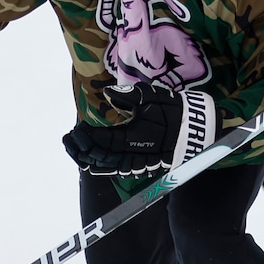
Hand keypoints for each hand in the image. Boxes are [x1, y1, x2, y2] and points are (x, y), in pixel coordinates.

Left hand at [63, 85, 217, 177]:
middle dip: (80, 150)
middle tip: (68, 140)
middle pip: (97, 158)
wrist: (195, 131)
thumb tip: (108, 93)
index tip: (74, 128)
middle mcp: (130, 154)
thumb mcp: (152, 97)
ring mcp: (136, 163)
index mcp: (130, 137)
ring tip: (75, 151)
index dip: (84, 137)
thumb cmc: (174, 111)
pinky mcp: (141, 167)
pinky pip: (116, 170)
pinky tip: (93, 161)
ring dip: (88, 160)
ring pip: (105, 167)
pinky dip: (102, 166)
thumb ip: (129, 96)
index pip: (99, 141)